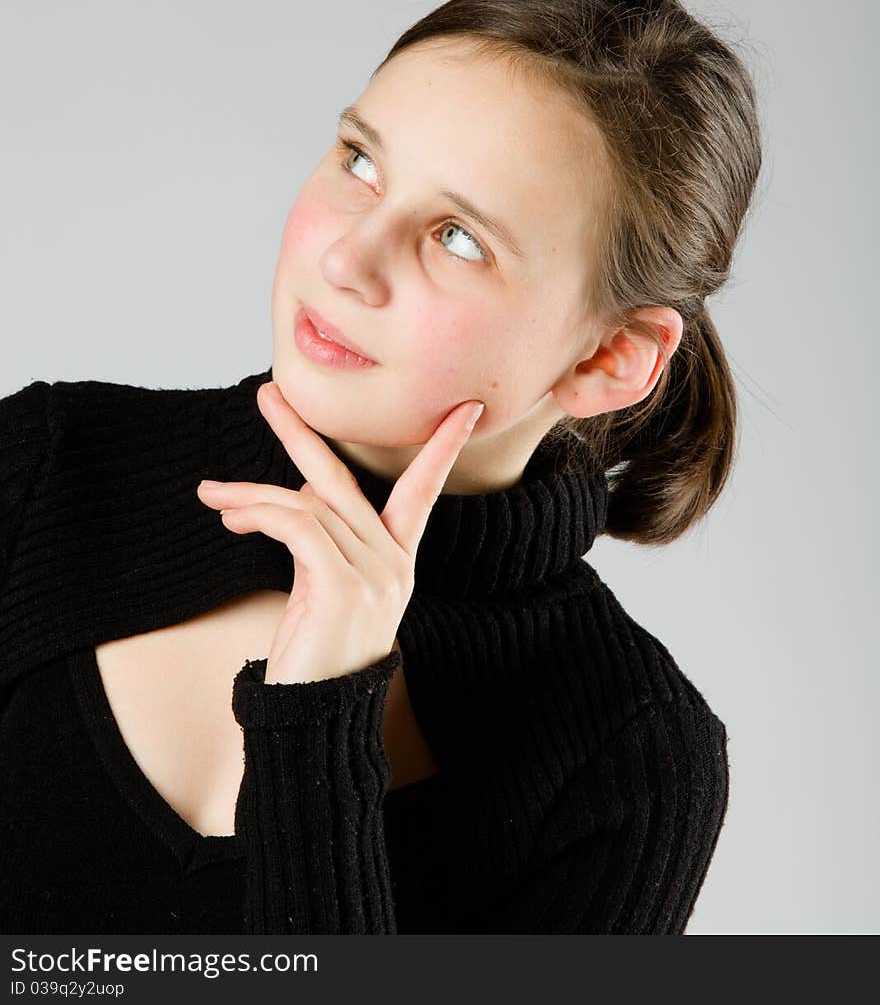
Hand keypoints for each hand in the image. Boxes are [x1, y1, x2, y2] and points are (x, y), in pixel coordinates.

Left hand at [196, 382, 484, 683]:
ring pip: (305, 504)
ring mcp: (374, 575)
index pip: (423, 490)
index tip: (465, 409)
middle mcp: (393, 563)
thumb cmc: (315, 654)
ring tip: (211, 495)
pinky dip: (259, 514)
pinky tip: (232, 519)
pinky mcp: (342, 587)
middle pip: (341, 479)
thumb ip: (322, 535)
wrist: (312, 720)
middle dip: (300, 432)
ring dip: (250, 495)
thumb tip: (297, 489)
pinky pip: (297, 528)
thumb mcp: (322, 586)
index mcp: (397, 559)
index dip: (441, 448)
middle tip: (267, 393)